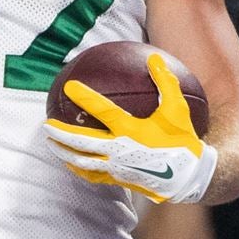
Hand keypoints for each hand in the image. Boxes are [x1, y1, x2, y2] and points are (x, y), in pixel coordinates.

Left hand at [42, 53, 217, 203]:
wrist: (191, 177)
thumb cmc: (183, 141)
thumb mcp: (178, 109)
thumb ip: (166, 82)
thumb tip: (154, 58)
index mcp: (131, 130)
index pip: (102, 111)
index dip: (85, 97)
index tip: (69, 85)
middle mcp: (119, 150)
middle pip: (81, 142)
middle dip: (60, 133)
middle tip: (46, 124)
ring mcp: (116, 167)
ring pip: (82, 161)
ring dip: (64, 151)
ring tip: (50, 143)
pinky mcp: (119, 180)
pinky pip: (92, 175)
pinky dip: (78, 168)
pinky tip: (71, 162)